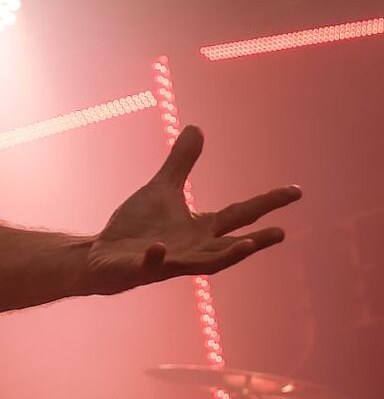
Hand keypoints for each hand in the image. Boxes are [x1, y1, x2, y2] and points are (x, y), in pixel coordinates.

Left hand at [86, 127, 298, 295]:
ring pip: (204, 264)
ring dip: (225, 256)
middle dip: (256, 241)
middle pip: (230, 245)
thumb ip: (181, 163)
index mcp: (201, 229)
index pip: (240, 214)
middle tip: (282, 233)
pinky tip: (160, 247)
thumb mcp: (162, 190)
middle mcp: (192, 249)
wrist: (102, 257)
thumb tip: (197, 128)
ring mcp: (169, 262)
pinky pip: (152, 265)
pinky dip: (157, 257)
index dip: (268, 202)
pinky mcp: (142, 270)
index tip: (296, 191)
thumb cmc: (136, 228)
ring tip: (247, 246)